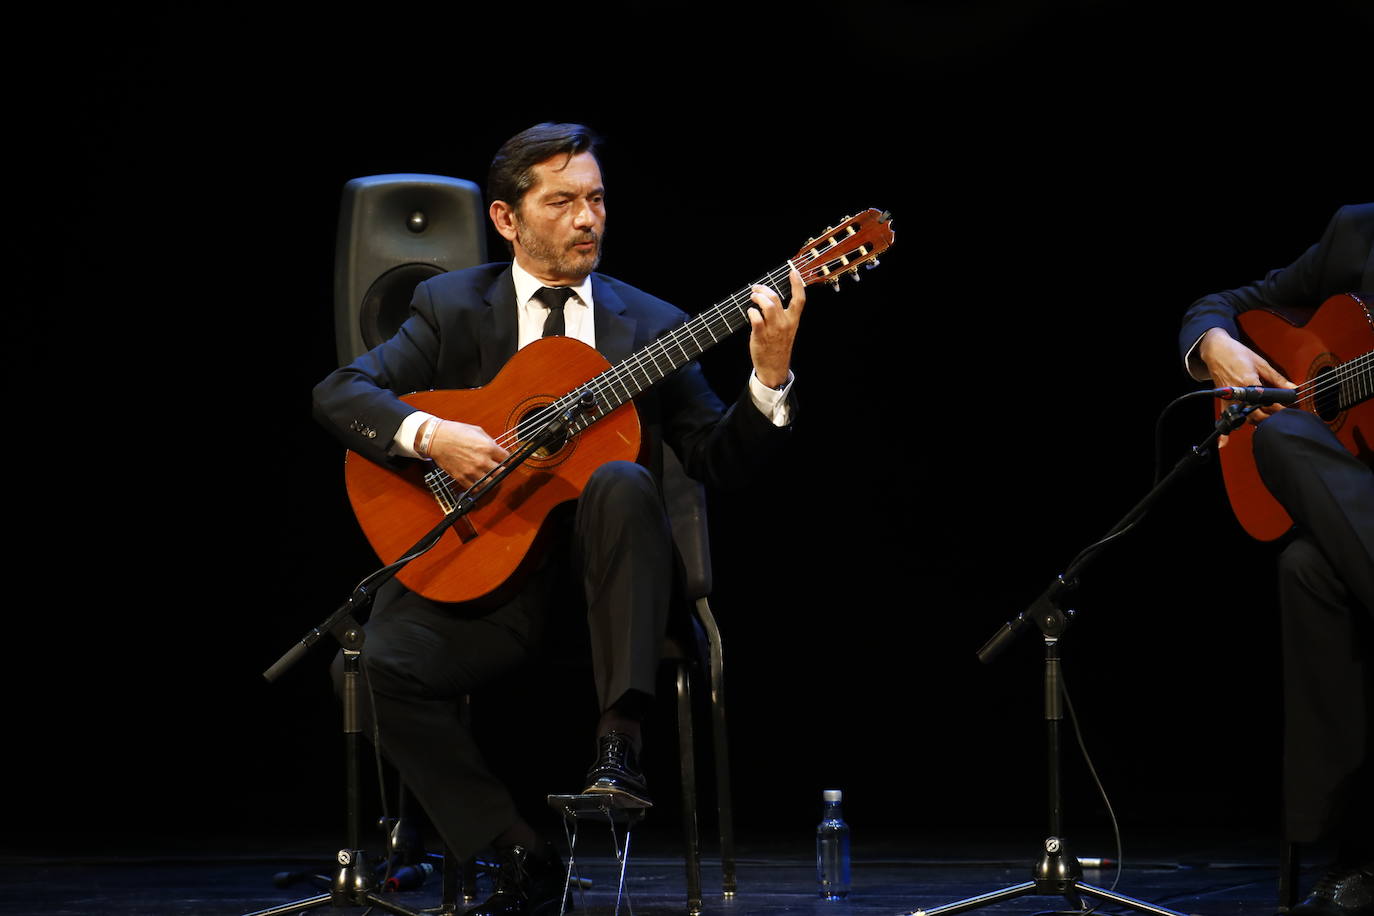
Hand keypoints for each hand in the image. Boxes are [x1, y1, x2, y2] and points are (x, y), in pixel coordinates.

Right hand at [425, 420, 509, 487]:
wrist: (435, 439)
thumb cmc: (454, 432)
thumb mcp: (477, 431)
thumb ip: (490, 441)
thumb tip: (497, 449)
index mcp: (487, 447)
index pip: (507, 458)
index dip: (506, 458)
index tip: (504, 459)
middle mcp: (482, 461)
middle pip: (501, 472)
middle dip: (501, 469)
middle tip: (498, 467)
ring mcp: (472, 471)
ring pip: (491, 483)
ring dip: (492, 479)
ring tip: (489, 475)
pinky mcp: (462, 478)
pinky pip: (476, 488)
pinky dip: (479, 486)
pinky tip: (479, 481)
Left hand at [747, 267, 804, 387]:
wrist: (774, 367)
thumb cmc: (778, 347)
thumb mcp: (787, 330)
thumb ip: (782, 315)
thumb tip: (771, 299)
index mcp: (793, 321)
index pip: (799, 299)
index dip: (797, 284)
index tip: (793, 271)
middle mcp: (784, 323)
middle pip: (776, 298)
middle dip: (764, 289)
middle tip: (756, 288)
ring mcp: (773, 329)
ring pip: (767, 305)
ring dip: (757, 297)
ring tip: (752, 297)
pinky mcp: (761, 335)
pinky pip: (756, 318)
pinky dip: (751, 311)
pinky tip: (750, 312)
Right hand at [1198, 328, 1295, 445]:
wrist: (1216, 350)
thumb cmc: (1237, 354)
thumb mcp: (1261, 363)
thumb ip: (1277, 378)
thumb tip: (1292, 387)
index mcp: (1249, 382)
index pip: (1268, 401)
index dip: (1280, 408)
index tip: (1289, 411)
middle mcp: (1238, 393)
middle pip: (1256, 414)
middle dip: (1270, 418)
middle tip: (1282, 419)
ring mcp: (1229, 398)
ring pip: (1245, 417)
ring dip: (1257, 422)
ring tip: (1268, 422)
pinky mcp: (1223, 400)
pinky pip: (1225, 418)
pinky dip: (1224, 432)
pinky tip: (1224, 443)